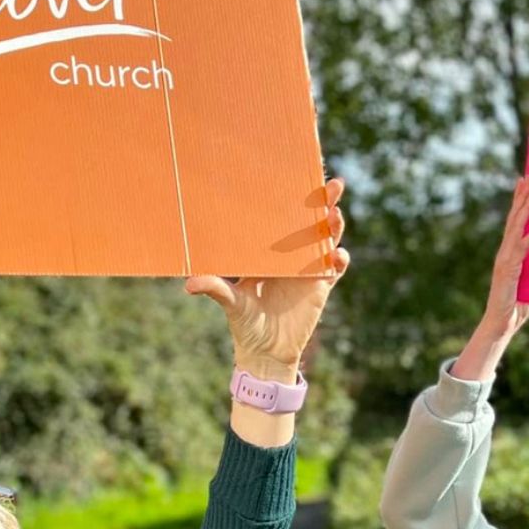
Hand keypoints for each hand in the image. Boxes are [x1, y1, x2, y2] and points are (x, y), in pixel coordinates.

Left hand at [185, 178, 349, 378]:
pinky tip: (337, 255)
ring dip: (335, 226)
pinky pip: (335, 268)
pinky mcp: (321, 286)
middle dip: (326, 202)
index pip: (284, 217)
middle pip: (312, 221)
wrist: (266, 352)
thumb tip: (189, 283)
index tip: (301, 176)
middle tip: (333, 185)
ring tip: (335, 216)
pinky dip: (339, 259)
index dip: (296, 197)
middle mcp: (291, 255)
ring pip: (327, 239)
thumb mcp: (230, 302)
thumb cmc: (245, 324)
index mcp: (269, 250)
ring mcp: (308, 269)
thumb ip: (215, 288)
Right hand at [482, 175, 528, 339]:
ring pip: (517, 226)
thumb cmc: (516, 307)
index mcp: (509, 253)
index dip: (518, 202)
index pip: (514, 222)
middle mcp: (505, 251)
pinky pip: (524, 248)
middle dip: (521, 196)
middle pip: (513, 218)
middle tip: (528, 175)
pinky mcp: (510, 268)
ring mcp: (506, 258)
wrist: (500, 324)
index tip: (523, 184)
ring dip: (526, 206)